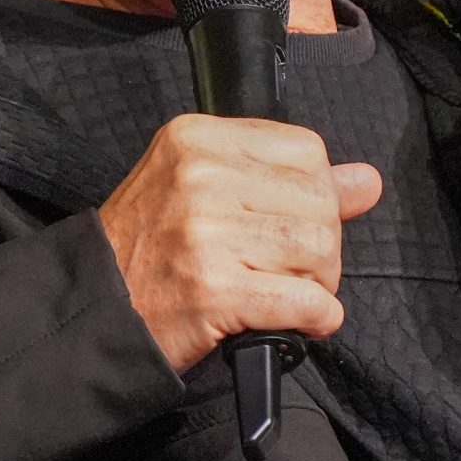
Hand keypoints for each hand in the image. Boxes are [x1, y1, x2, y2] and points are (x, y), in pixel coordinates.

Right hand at [98, 114, 382, 371]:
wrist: (94, 310)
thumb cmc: (148, 249)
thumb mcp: (202, 189)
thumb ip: (282, 179)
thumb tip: (366, 181)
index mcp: (197, 138)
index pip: (306, 150)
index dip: (314, 194)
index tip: (290, 222)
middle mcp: (200, 177)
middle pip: (319, 202)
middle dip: (320, 247)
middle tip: (288, 269)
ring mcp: (205, 233)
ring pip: (318, 251)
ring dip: (317, 284)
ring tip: (285, 293)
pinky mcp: (214, 290)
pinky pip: (304, 302)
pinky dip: (315, 318)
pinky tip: (298, 322)